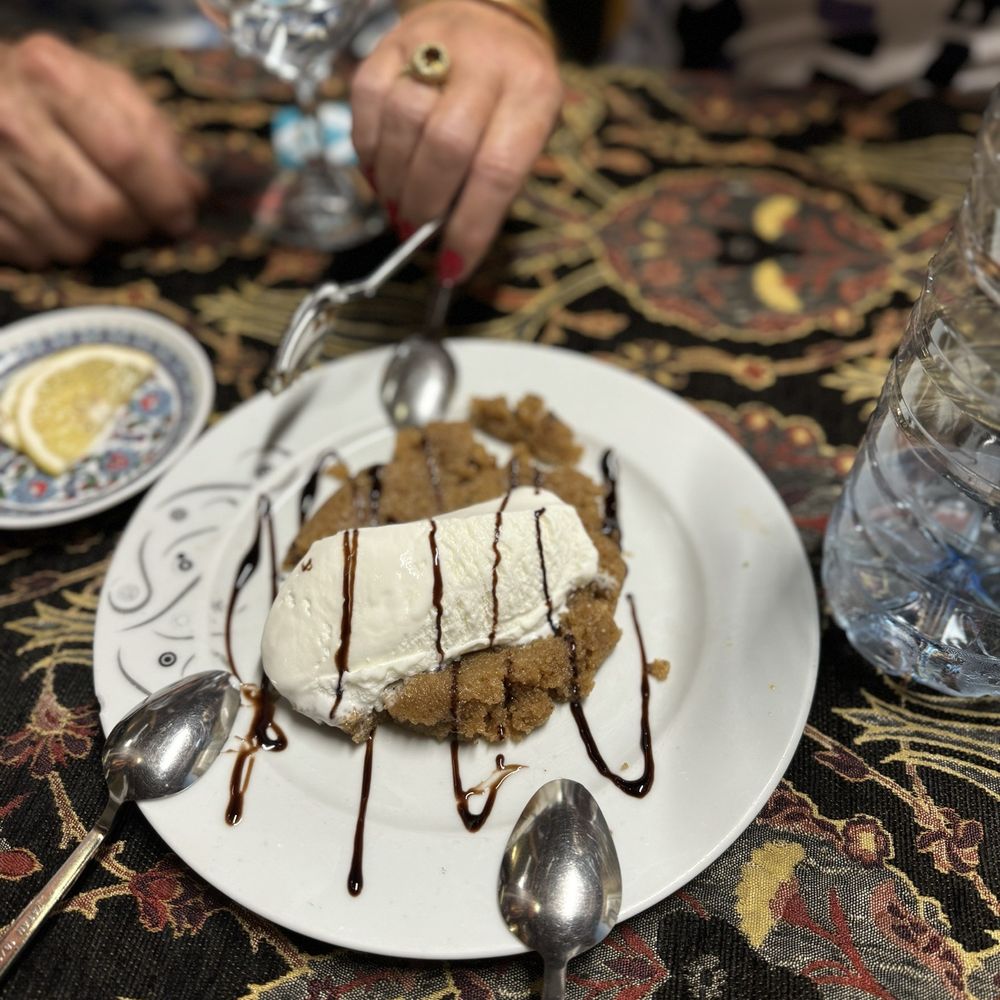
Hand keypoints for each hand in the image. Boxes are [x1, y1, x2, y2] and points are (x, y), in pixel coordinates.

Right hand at [0, 34, 205, 268]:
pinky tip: (56, 221)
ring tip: (95, 217)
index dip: (164, 196)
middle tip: (142, 222)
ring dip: (97, 242)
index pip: (126, 154)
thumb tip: (191, 193)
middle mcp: (11, 116)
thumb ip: (155, 136)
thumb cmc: (56, 93)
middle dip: (135, 226)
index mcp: (52, 74)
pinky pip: (33, 254)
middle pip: (99, 208)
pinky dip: (56, 249)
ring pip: (69, 242)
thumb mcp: (107, 89)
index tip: (182, 216)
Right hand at [351, 1, 561, 284]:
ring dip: (395, 183)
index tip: (454, 268)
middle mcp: (486, 62)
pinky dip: (370, 151)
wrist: (489, 17)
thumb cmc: (510, 94)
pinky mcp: (391, 42)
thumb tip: (449, 242)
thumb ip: (493, 184)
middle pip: (445, 146)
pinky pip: (368, 102)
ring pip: (402, 123)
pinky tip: (383, 172)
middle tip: (417, 233)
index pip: (498, 171)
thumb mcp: (528, 134)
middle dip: (426, 205)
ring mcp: (435, 44)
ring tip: (400, 208)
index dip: (470, 228)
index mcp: (532, 92)